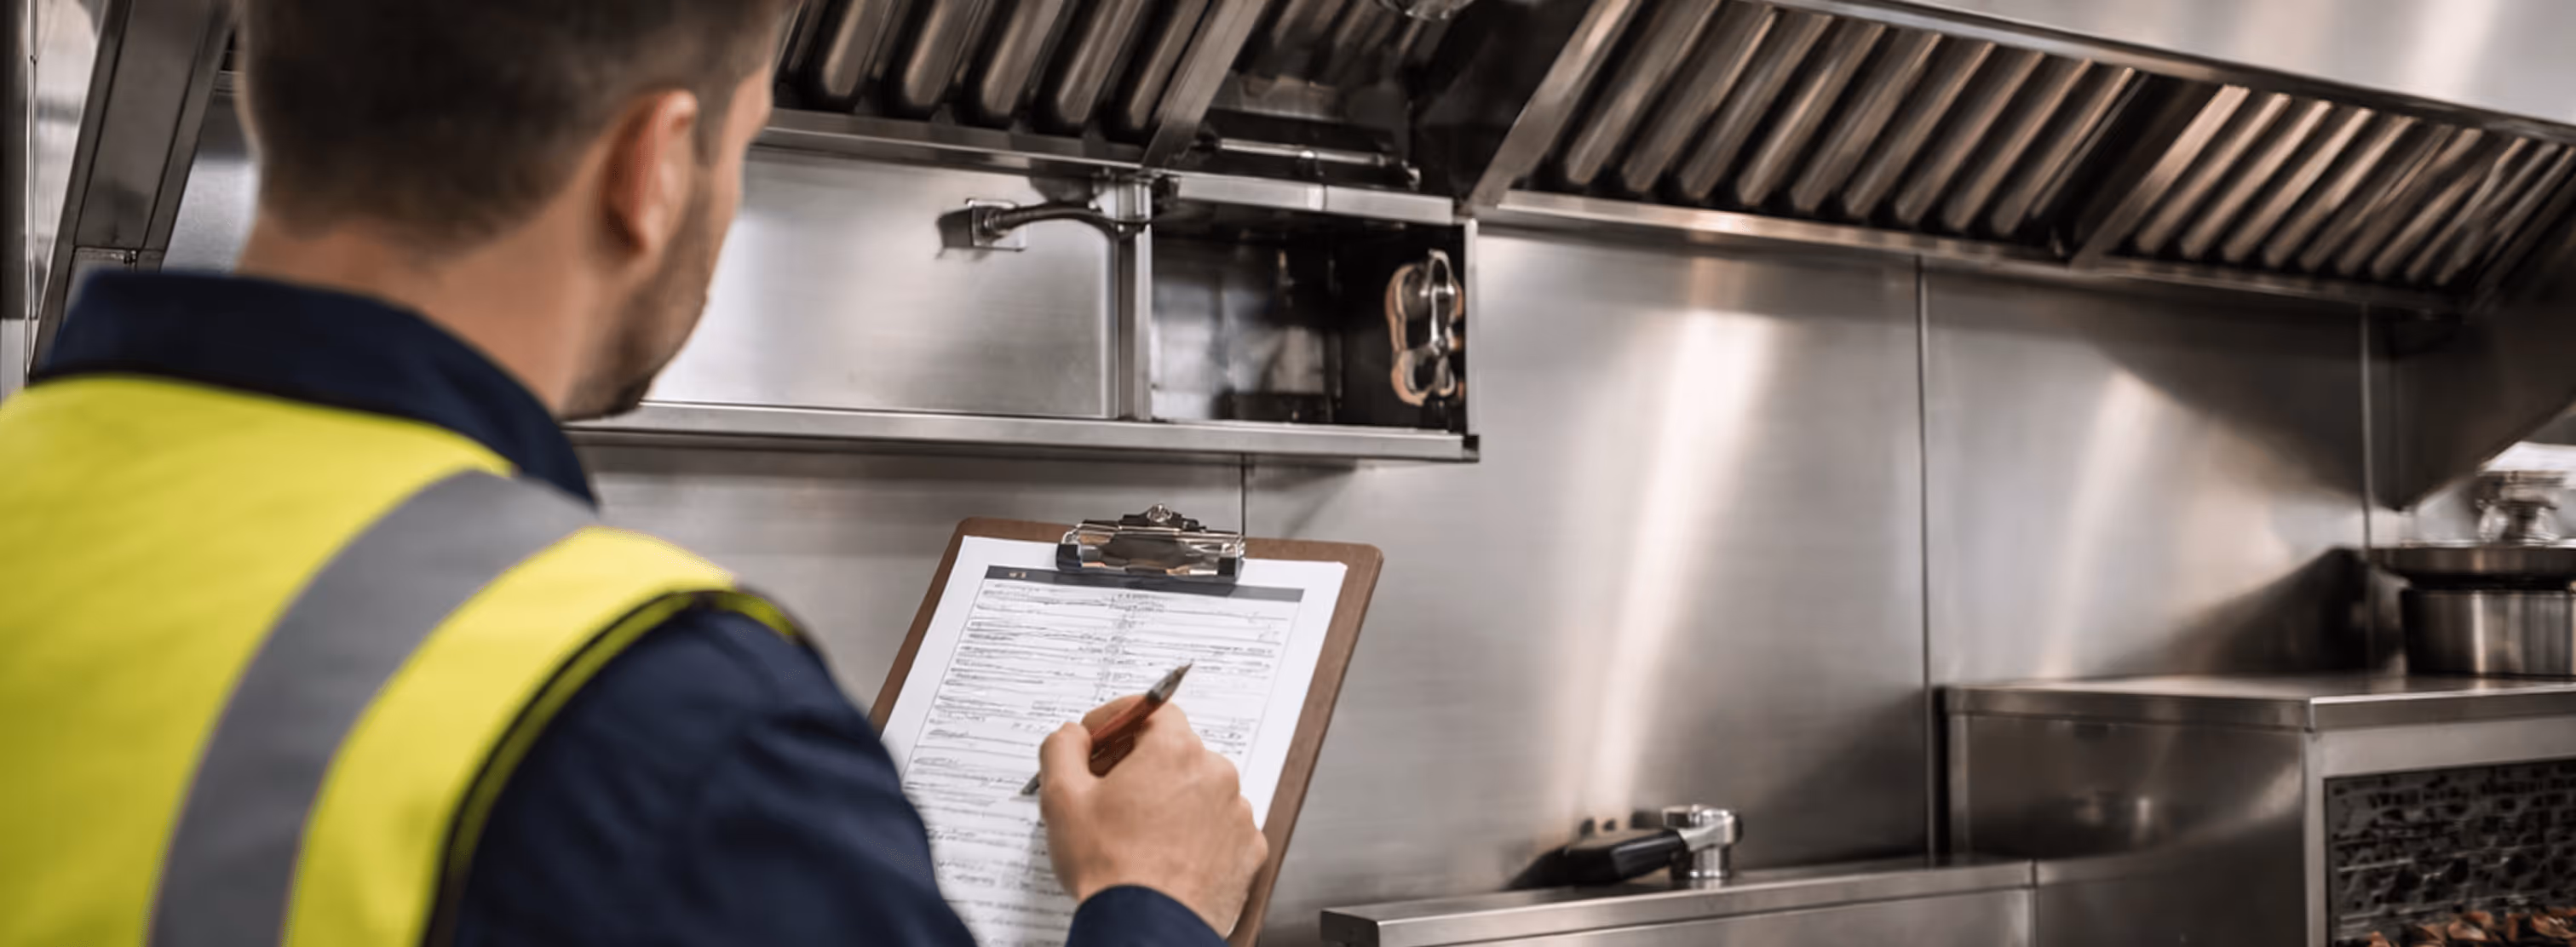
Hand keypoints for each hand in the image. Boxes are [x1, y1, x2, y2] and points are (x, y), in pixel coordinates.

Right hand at [1039, 696, 1268, 934]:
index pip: (1151, 710)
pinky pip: (1219, 827)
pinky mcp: (1248, 850)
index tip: (1096, 740)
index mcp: (1175, 750)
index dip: (1117, 721)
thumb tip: (1072, 736)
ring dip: (1169, 800)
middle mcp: (1216, 774)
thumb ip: (1063, 748)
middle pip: (1175, 751)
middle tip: (1106, 791)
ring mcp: (1237, 814)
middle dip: (1139, 764)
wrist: (1146, 927)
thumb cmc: (1110, 868)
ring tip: (1135, 833)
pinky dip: (1195, 833)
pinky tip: (1165, 854)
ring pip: (1198, 790)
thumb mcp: (1062, 798)